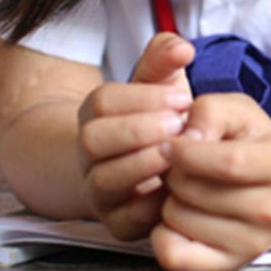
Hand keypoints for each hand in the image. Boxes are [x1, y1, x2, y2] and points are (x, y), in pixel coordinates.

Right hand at [76, 32, 194, 239]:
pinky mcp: (117, 223)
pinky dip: (152, 204)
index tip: (182, 96)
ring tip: (177, 154)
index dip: (141, 98)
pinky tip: (179, 187)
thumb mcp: (159, 87)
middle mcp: (88, 155)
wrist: (149, 173)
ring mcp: (99, 191)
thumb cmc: (159, 122)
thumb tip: (181, 46)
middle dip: (138, 130)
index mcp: (95, 117)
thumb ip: (165, 61)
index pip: (102, 102)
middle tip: (178, 124)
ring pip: (104, 180)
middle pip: (93, 140)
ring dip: (144, 165)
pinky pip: (124, 219)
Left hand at [152, 93, 270, 270]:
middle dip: (173, 172)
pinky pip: (173, 255)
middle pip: (193, 190)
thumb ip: (211, 110)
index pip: (228, 163)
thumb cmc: (251, 144)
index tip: (172, 143)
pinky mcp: (229, 265)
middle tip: (184, 168)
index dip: (187, 151)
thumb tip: (185, 140)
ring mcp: (253, 243)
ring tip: (188, 191)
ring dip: (168, 200)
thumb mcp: (239, 112)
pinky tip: (180, 218)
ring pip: (177, 219)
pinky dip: (162, 233)